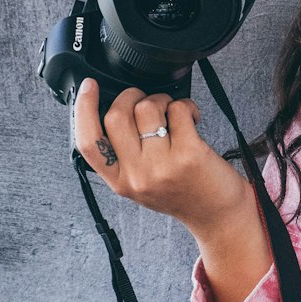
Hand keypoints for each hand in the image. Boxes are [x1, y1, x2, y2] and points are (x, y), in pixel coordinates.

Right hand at [72, 77, 249, 234]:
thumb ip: (125, 155)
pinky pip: (177, 110)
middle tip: (148, 100)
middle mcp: (137, 175)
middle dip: (132, 95)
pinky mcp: (188, 154)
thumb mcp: (141, 183)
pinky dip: (186, 106)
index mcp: (119, 181)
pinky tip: (192, 118)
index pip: (88, 143)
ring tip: (173, 112)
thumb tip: (120, 110)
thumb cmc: (183, 194)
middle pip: (116, 116)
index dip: (82, 109)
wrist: (218, 215)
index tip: (88, 86)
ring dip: (162, 100)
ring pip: (147, 108)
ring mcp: (161, 165)